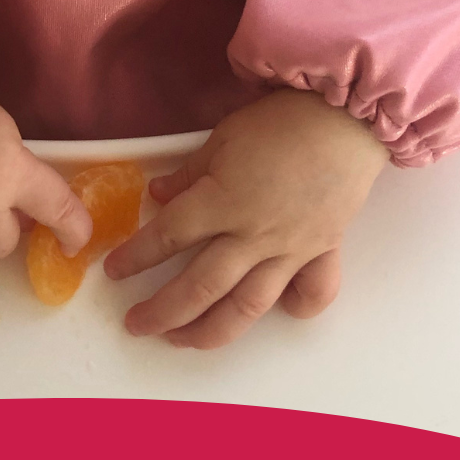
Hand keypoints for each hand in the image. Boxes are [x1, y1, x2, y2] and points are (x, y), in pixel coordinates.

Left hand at [104, 88, 389, 348]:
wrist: (344, 119)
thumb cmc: (280, 120)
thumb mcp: (222, 138)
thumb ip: (189, 174)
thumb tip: (158, 195)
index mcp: (221, 203)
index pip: (167, 238)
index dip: (136, 257)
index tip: (115, 272)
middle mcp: (252, 236)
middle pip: (200, 287)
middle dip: (163, 312)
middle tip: (137, 324)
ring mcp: (290, 250)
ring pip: (247, 306)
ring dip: (212, 330)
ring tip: (185, 341)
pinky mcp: (323, 251)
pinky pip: (312, 292)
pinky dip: (297, 308)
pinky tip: (282, 313)